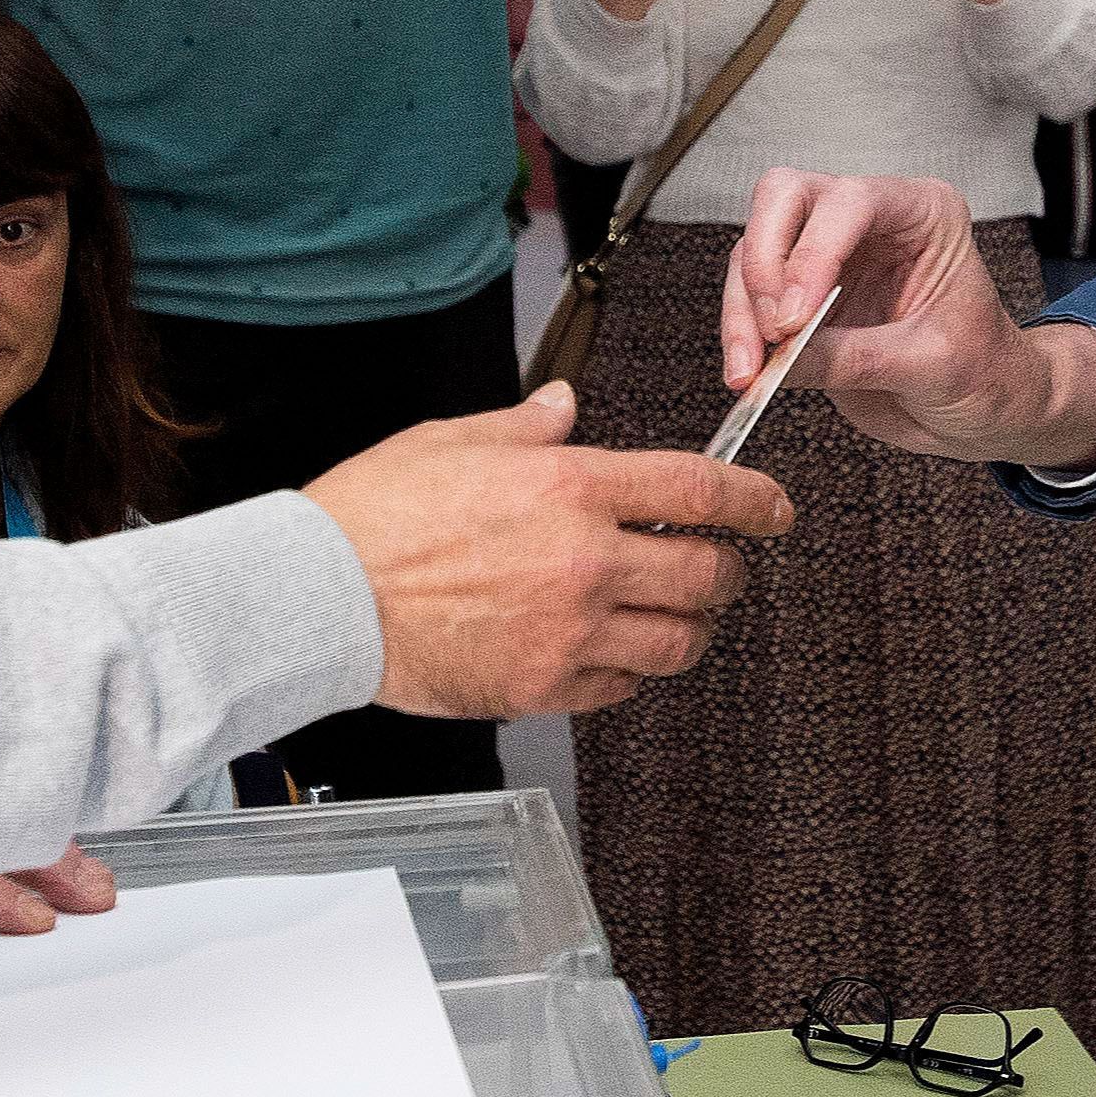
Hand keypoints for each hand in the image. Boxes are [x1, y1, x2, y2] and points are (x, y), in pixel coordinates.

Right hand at [304, 383, 791, 718]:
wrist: (322, 595)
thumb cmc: (374, 516)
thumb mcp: (453, 440)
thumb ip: (525, 428)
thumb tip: (562, 409)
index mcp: (570, 487)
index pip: (699, 491)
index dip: (755, 501)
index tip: (774, 509)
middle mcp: (585, 561)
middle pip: (708, 574)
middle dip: (730, 571)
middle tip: (723, 568)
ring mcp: (568, 631)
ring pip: (678, 642)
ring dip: (691, 628)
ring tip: (676, 617)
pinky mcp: (542, 686)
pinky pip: (621, 687)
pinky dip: (631, 672)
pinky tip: (612, 653)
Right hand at [725, 169, 1095, 472]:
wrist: (985, 411)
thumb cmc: (986, 374)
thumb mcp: (935, 368)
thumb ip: (859, 359)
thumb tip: (782, 358)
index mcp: (922, 212)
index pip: (849, 202)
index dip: (812, 254)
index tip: (796, 318)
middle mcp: (868, 219)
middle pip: (784, 199)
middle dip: (765, 263)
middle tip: (771, 329)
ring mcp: (828, 253)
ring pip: (754, 249)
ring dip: (743, 309)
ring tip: (750, 370)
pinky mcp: (799, 295)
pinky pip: (749, 298)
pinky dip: (740, 334)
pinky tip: (749, 375)